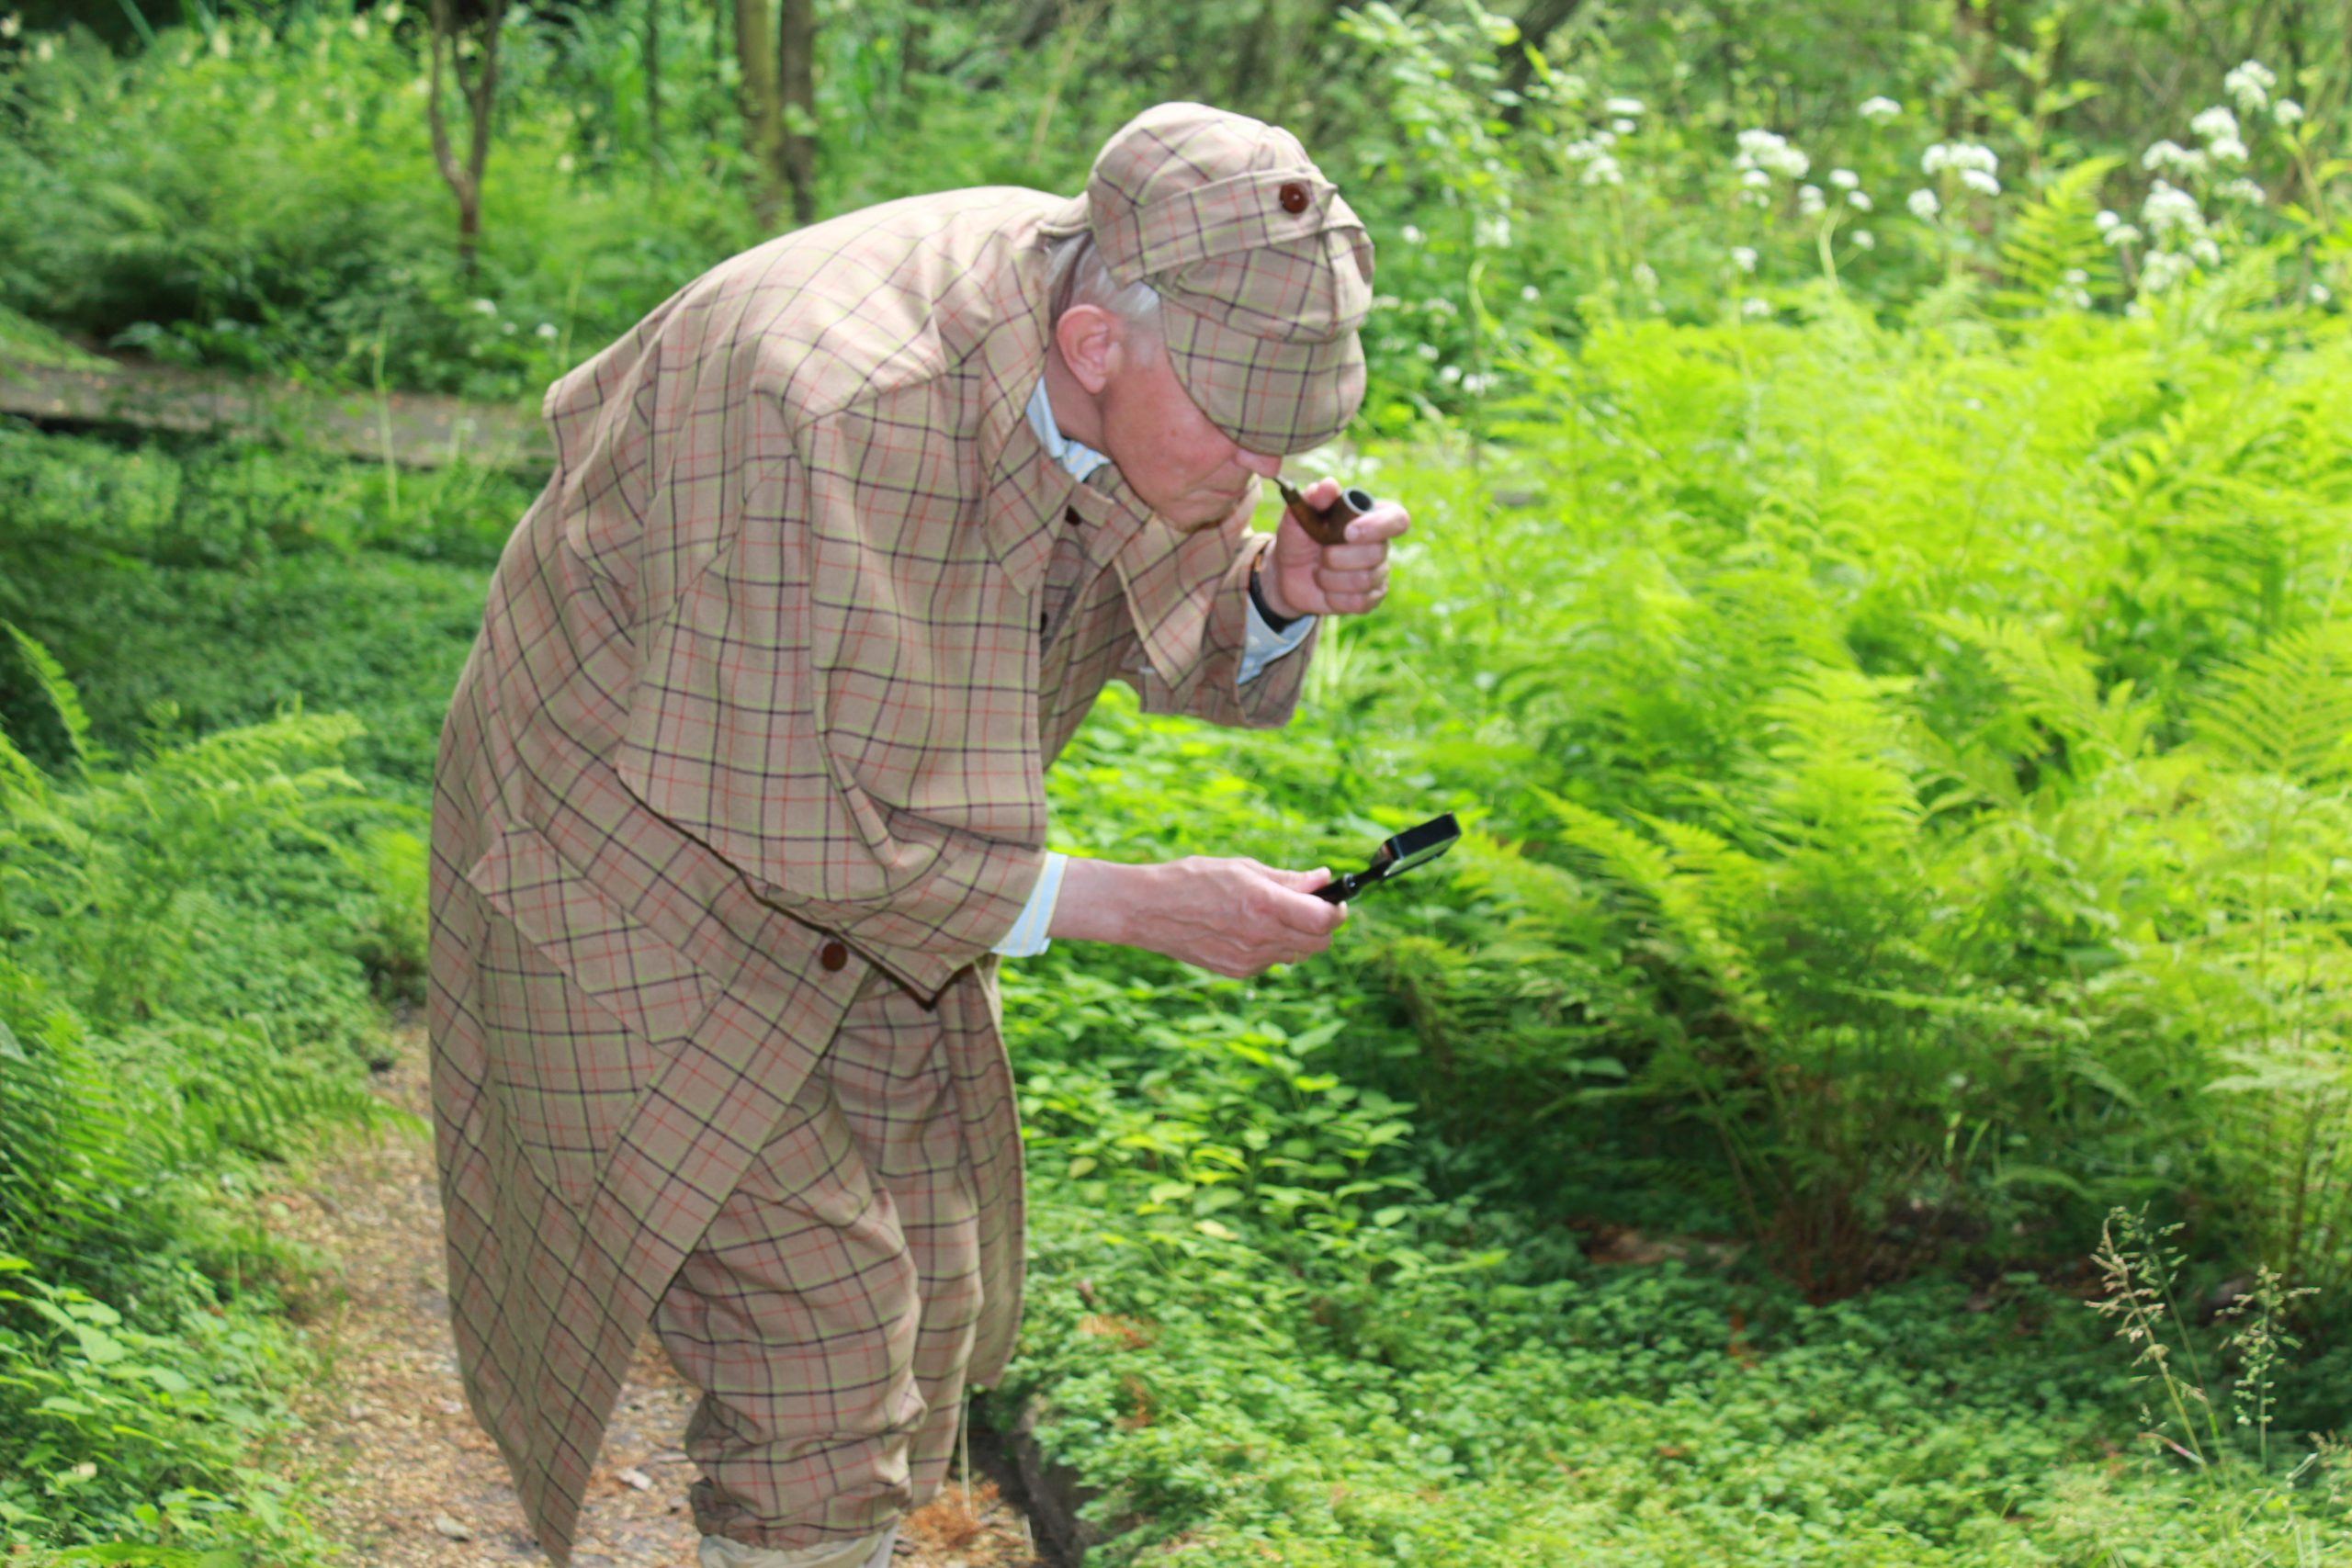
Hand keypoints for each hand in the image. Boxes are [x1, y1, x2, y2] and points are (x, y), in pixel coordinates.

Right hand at [1050, 856, 1345, 976]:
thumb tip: (1323, 879)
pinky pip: (1271, 962)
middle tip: (1307, 906)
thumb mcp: (1242, 868)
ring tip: (1270, 914)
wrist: (1147, 910)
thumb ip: (1287, 879)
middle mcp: (1261, 937)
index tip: (1333, 899)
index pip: (1326, 920)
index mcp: (1265, 905)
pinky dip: (1271, 947)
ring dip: (1296, 937)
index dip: (1336, 909)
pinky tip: (1247, 928)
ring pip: (1297, 955)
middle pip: (1319, 943)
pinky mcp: (1236, 972)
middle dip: (1321, 925)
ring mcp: (1249, 960)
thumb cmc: (1193, 879)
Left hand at [1258, 477, 1410, 620]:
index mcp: (1370, 517)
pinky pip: (1360, 603)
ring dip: (1331, 578)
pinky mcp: (1370, 598)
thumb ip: (1312, 499)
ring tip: (1319, 571)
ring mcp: (1377, 573)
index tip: (1348, 533)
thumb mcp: (1298, 516)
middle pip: (1377, 554)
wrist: (1286, 573)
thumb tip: (1328, 485)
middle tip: (1320, 555)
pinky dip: (1335, 597)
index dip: (1377, 527)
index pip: (1397, 519)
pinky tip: (1325, 589)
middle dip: (1339, 557)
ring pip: (1365, 580)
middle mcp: (1380, 544)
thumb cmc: (1297, 538)